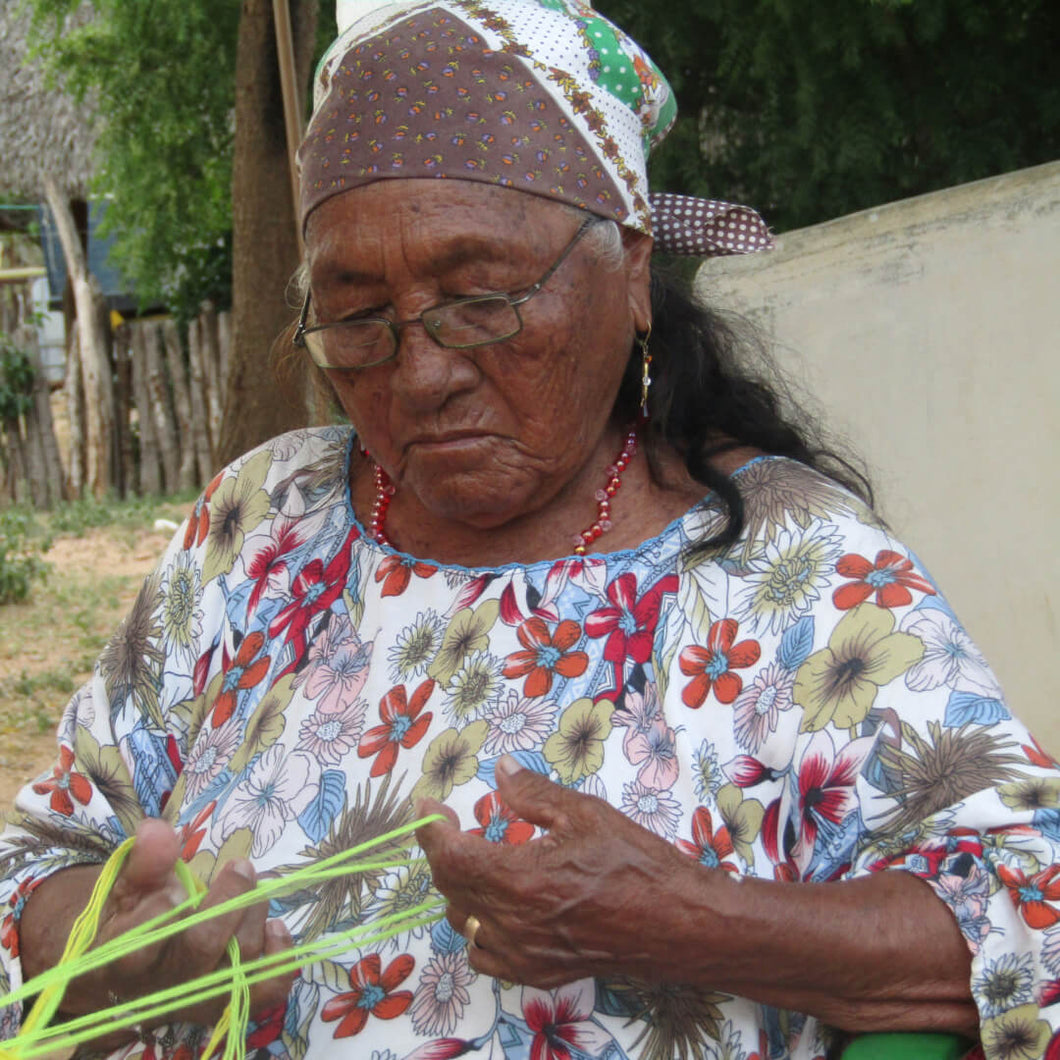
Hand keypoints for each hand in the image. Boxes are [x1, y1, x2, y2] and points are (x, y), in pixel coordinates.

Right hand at [21, 818, 294, 1035]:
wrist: (131, 970)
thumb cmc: (130, 919)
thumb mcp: (127, 888)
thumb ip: (144, 862)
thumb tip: (156, 830)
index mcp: (121, 960)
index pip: (138, 945)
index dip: (160, 911)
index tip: (174, 885)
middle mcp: (159, 987)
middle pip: (199, 949)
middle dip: (227, 901)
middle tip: (241, 866)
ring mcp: (197, 1000)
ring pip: (237, 962)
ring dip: (254, 915)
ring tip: (253, 887)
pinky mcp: (227, 1003)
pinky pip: (264, 990)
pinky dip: (279, 957)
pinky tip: (275, 927)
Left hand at [416, 756, 703, 988]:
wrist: (677, 923)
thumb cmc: (635, 864)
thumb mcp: (585, 814)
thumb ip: (534, 794)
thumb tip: (502, 772)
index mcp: (520, 880)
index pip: (450, 857)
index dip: (429, 830)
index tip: (425, 806)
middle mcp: (513, 924)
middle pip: (451, 887)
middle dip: (443, 851)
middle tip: (449, 822)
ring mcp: (522, 955)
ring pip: (464, 921)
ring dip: (459, 887)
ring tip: (477, 858)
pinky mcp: (536, 973)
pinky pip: (485, 954)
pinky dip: (478, 927)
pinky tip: (497, 905)